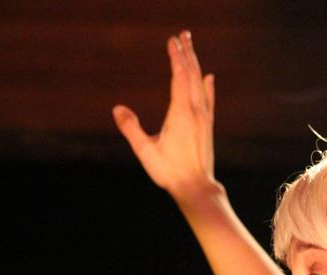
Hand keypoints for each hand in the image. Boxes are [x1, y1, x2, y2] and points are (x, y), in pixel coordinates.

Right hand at [113, 31, 216, 199]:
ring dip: (195, 64)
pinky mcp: (208, 126)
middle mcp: (196, 111)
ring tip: (191, 48)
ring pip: (201, 84)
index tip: (172, 40)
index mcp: (181, 113)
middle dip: (187, 53)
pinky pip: (209, 100)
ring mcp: (204, 118)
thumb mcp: (145, 151)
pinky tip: (209, 77)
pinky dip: (208, 86)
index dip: (175, 57)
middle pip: (192, 75)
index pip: (179, 77)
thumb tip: (117, 109)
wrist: (197, 187)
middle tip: (183, 34)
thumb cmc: (170, 172)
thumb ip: (131, 129)